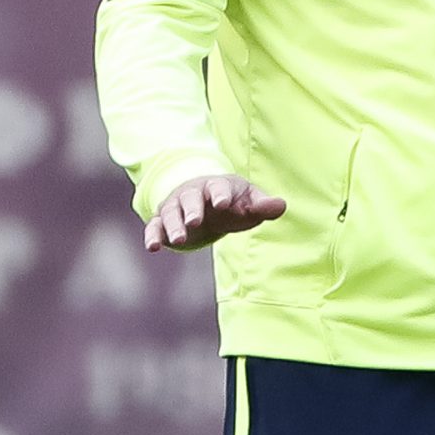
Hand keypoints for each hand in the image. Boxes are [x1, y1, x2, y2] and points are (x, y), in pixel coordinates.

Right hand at [144, 174, 286, 252]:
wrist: (207, 203)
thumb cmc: (233, 203)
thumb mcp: (249, 202)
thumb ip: (264, 205)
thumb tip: (281, 205)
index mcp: (217, 186)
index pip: (219, 187)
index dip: (221, 194)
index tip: (223, 203)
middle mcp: (193, 194)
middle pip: (190, 198)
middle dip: (192, 209)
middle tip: (195, 222)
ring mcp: (176, 206)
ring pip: (171, 213)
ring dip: (174, 225)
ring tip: (179, 240)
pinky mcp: (164, 220)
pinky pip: (155, 226)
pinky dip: (153, 235)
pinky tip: (153, 247)